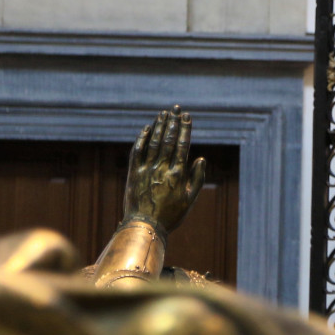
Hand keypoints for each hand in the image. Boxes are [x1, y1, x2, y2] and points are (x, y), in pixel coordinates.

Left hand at [124, 106, 206, 235]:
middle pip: (168, 139)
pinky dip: (141, 138)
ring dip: (158, 126)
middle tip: (175, 109)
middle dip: (172, 122)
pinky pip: (137, 151)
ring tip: (163, 114)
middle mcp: (162, 168)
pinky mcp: (134, 173)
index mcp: (178, 174)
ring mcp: (146, 169)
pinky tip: (145, 128)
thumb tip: (200, 158)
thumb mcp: (190, 199)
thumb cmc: (171, 215)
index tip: (187, 116)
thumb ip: (197, 178)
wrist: (146, 225)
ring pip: (153, 142)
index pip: (182, 145)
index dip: (184, 129)